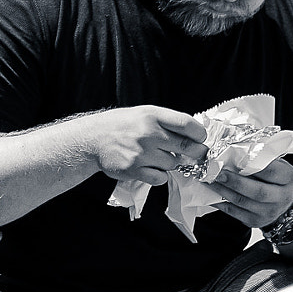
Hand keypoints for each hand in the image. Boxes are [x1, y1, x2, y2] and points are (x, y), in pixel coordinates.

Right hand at [84, 105, 208, 186]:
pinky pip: (160, 177)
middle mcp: (148, 133)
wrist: (92, 139)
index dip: (199, 134)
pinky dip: (159, 175)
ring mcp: (141, 153)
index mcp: (152, 115)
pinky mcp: (134, 169)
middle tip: (196, 153)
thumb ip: (167, 122)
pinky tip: (150, 167)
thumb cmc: (121, 126)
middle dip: (195, 151)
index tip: (201, 138)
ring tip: (158, 157)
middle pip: (186, 146)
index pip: (187, 124)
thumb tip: (194, 136)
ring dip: (171, 162)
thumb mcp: (143, 114)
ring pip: (173, 163)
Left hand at [212, 158, 292, 228]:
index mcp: (288, 178)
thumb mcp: (277, 165)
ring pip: (242, 202)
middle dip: (235, 182)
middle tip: (218, 173)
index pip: (271, 172)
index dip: (252, 166)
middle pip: (257, 191)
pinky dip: (220, 202)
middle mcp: (282, 197)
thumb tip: (237, 150)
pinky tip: (211, 194)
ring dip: (223, 190)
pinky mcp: (256, 221)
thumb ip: (262, 159)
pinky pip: (234, 212)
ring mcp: (269, 211)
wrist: (284, 202)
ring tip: (210, 180)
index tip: (236, 159)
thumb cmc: (276, 178)